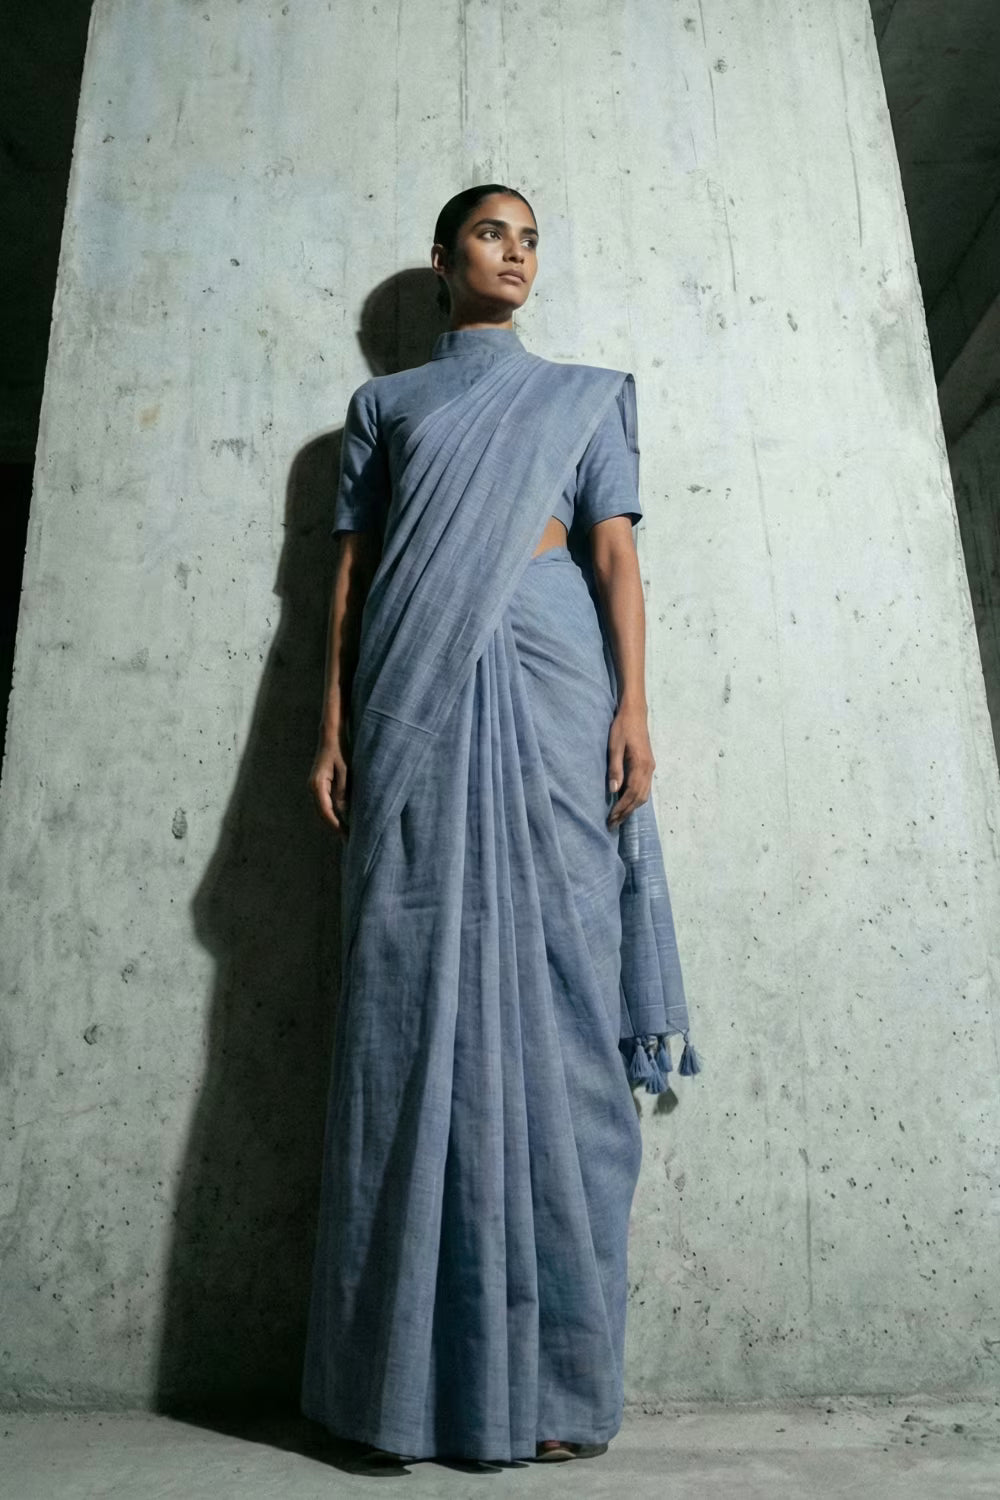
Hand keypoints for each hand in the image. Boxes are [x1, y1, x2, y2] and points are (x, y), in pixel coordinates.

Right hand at [308, 730, 350, 841]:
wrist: (330, 737)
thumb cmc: (339, 751)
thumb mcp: (345, 771)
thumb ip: (343, 791)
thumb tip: (342, 811)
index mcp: (317, 785)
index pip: (326, 811)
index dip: (336, 824)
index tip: (345, 835)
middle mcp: (313, 788)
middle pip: (323, 813)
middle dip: (335, 826)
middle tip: (348, 839)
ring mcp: (315, 787)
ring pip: (324, 809)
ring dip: (334, 820)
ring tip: (347, 832)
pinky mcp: (320, 785)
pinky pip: (325, 803)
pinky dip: (333, 812)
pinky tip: (343, 818)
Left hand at [606, 703, 654, 828]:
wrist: (635, 713)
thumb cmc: (622, 727)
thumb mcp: (615, 746)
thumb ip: (615, 768)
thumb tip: (614, 791)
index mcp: (641, 765)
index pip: (632, 793)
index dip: (622, 808)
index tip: (611, 818)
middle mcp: (649, 769)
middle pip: (640, 798)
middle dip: (626, 812)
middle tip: (613, 824)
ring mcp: (650, 767)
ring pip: (644, 794)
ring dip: (632, 808)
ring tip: (619, 817)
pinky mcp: (648, 765)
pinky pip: (644, 788)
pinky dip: (636, 799)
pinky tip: (627, 802)